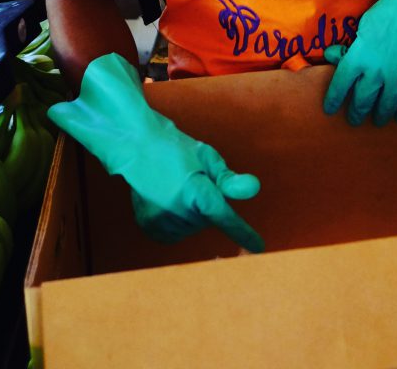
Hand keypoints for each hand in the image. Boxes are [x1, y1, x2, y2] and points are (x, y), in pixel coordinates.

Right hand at [49, 53, 263, 251]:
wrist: (138, 148)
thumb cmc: (177, 149)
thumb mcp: (207, 157)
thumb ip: (229, 180)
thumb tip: (254, 189)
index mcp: (196, 190)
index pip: (225, 217)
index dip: (243, 233)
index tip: (258, 247)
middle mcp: (178, 210)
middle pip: (207, 221)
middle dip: (206, 206)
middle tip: (191, 182)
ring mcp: (161, 221)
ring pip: (192, 229)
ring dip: (191, 214)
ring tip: (176, 189)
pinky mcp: (149, 227)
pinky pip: (175, 235)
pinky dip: (177, 223)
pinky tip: (168, 203)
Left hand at [323, 0, 396, 126]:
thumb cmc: (389, 11)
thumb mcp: (363, 26)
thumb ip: (349, 46)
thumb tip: (331, 56)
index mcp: (358, 57)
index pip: (340, 85)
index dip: (334, 100)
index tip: (330, 110)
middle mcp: (376, 72)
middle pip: (362, 100)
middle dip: (357, 113)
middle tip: (354, 121)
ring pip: (385, 105)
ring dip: (380, 115)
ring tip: (378, 120)